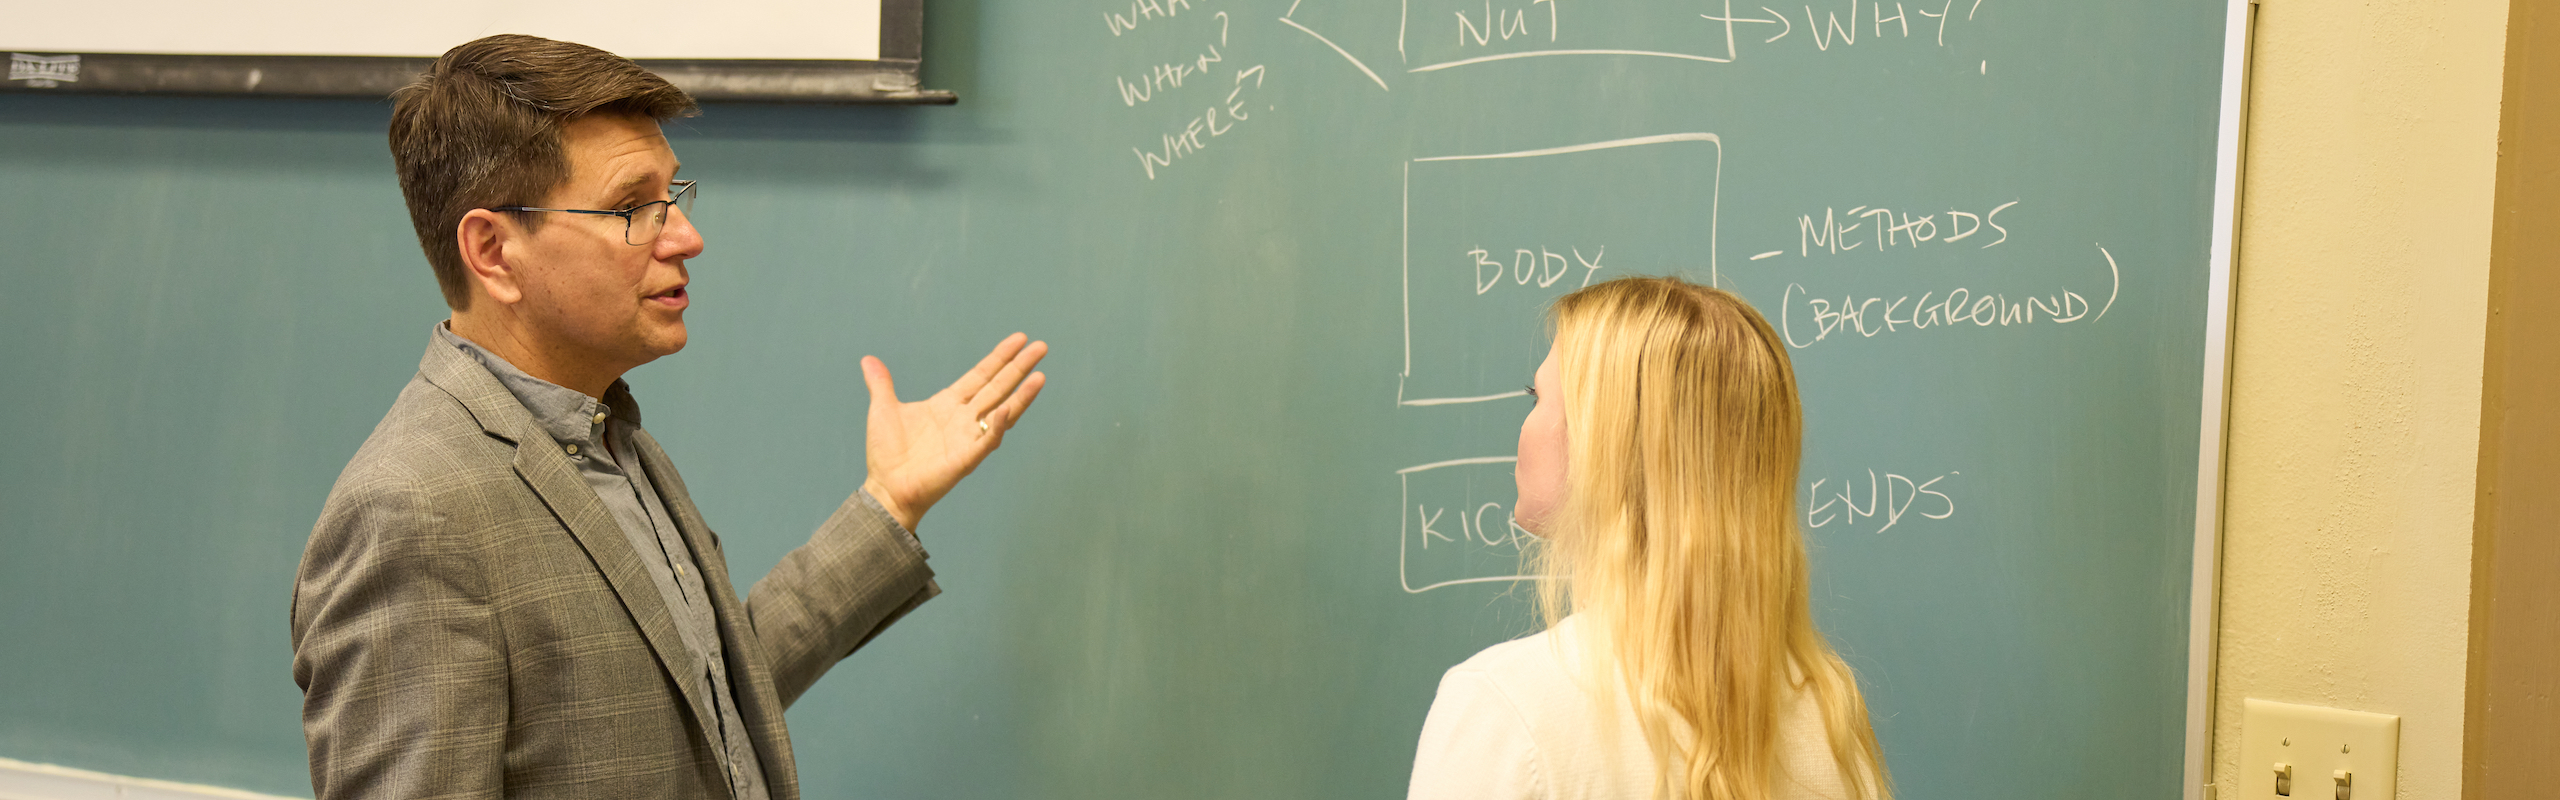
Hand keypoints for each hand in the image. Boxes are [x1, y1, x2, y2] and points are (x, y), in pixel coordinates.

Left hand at [858, 333, 1048, 529]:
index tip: (1019, 339)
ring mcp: (968, 438)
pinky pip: (986, 440)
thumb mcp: (882, 410)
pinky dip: (997, 425)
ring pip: (1002, 411)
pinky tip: (1007, 409)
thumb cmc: (887, 454)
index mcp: (948, 404)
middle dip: (1019, 367)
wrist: (885, 489)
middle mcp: (964, 418)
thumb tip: (868, 361)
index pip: (981, 375)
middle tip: (1041, 347)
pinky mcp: (966, 459)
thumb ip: (881, 384)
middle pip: (998, 387)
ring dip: (1022, 395)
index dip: (1000, 357)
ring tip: (1040, 377)